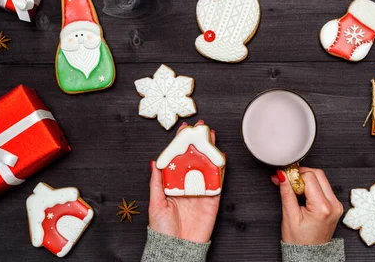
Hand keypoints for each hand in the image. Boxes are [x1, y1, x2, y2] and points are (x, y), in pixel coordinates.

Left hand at [148, 120, 222, 242]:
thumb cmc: (163, 229)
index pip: (178, 159)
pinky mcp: (213, 198)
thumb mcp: (155, 202)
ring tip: (211, 136)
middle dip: (198, 142)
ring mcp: (201, 190)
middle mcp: (188, 184)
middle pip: (195, 158)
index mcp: (173, 184)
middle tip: (201, 127)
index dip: (181, 144)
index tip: (183, 130)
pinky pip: (218, 181)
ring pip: (208, 165)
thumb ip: (156, 182)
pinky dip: (220, 168)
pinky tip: (220, 156)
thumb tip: (154, 163)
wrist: (177, 248)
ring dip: (210, 150)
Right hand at [271, 167, 342, 244]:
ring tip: (295, 190)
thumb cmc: (300, 241)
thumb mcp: (289, 215)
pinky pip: (324, 187)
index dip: (294, 175)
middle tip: (288, 181)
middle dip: (301, 174)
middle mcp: (333, 205)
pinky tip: (303, 194)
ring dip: (306, 180)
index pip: (309, 177)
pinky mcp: (335, 205)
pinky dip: (312, 186)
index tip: (284, 177)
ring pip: (321, 179)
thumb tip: (282, 175)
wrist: (309, 255)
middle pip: (318, 174)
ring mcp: (336, 205)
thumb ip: (286, 192)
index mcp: (323, 208)